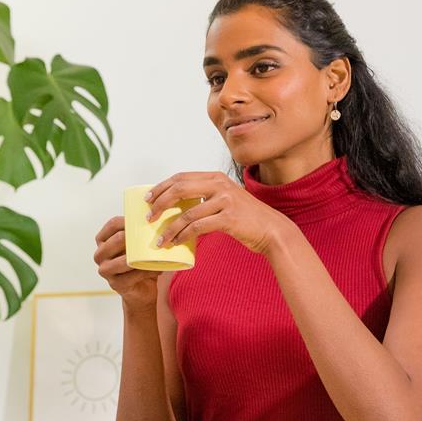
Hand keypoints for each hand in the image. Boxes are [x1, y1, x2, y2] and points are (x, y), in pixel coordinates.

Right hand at [93, 216, 159, 308]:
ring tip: (154, 254)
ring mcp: (105, 270)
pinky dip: (147, 271)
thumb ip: (139, 235)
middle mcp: (100, 254)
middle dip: (135, 238)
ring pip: (123, 260)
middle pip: (116, 240)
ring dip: (141, 257)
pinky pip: (133, 276)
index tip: (146, 221)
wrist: (141, 290)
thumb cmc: (138, 263)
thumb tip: (155, 220)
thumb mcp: (137, 247)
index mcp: (103, 241)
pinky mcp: (115, 284)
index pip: (112, 224)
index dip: (129, 221)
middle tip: (153, 238)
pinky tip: (156, 269)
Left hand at [145, 171, 286, 256]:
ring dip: (169, 228)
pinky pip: (197, 227)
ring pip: (186, 213)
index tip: (148, 199)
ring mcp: (225, 200)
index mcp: (217, 178)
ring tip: (160, 240)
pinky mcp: (228, 218)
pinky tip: (177, 243)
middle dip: (159, 204)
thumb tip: (179, 206)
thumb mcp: (227, 199)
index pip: (181, 177)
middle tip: (149, 217)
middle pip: (179, 189)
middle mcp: (220, 184)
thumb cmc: (248, 218)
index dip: (161, 187)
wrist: (273, 230)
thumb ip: (207, 197)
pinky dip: (183, 236)